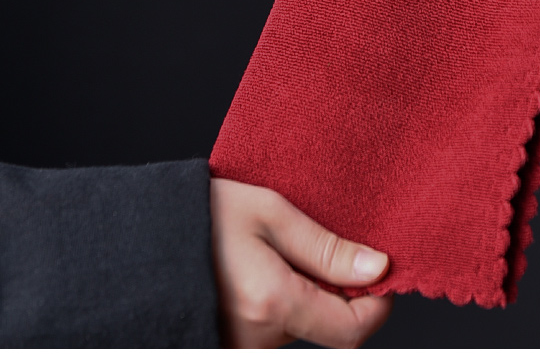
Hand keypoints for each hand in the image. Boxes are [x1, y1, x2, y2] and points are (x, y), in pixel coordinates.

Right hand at [210, 177, 392, 347]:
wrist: (141, 239)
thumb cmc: (202, 217)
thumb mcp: (270, 213)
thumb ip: (325, 248)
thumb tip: (378, 269)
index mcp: (274, 304)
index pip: (353, 331)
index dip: (377, 302)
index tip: (380, 269)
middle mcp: (259, 341)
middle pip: (327, 327)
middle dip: (334, 289)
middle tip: (314, 243)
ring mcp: (242, 348)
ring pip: (300, 327)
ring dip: (304, 294)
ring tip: (277, 251)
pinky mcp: (230, 345)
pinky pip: (274, 331)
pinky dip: (280, 302)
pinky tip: (259, 270)